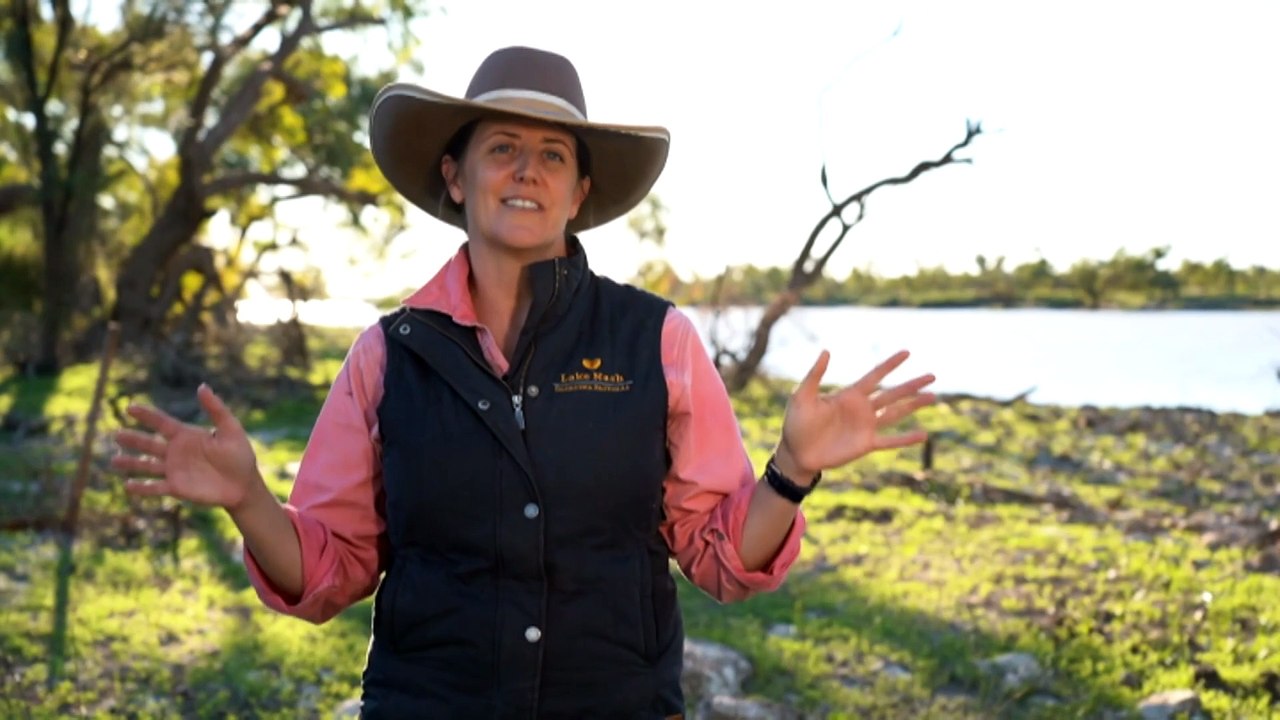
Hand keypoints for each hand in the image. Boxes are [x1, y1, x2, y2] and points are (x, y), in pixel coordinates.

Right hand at [112, 384, 262, 509]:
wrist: (244, 485)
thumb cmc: (240, 455)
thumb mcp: (231, 429)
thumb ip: (216, 409)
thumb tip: (202, 386)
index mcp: (186, 435)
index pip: (162, 423)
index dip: (147, 415)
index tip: (131, 407)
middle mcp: (176, 451)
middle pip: (149, 443)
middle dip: (133, 439)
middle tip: (116, 434)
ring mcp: (175, 470)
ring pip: (147, 465)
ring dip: (131, 463)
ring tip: (114, 461)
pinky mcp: (177, 488)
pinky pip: (155, 487)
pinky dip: (142, 487)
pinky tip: (127, 486)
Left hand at [775, 349, 935, 479]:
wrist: (796, 453)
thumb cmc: (796, 423)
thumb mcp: (802, 396)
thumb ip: (815, 375)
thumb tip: (827, 351)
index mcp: (849, 394)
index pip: (875, 375)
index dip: (890, 364)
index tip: (907, 353)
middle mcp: (862, 408)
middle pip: (892, 393)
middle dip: (912, 384)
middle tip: (933, 375)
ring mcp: (866, 426)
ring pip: (896, 413)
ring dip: (914, 405)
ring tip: (933, 396)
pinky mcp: (866, 444)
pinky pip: (891, 440)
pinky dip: (906, 438)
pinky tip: (923, 435)